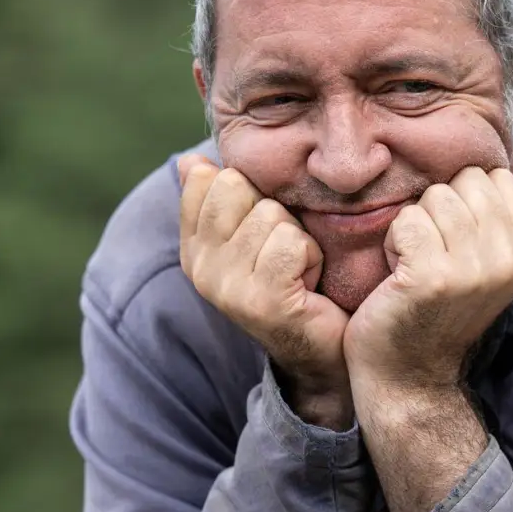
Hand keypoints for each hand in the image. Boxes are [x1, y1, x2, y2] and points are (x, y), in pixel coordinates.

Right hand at [178, 154, 352, 428]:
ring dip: (298, 238)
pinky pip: (290, 242)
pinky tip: (309, 282)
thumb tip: (191, 161)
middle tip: (284, 252)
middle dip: (274, 211)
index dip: (250, 193)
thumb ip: (220, 198)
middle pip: (235, 186)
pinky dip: (311, 256)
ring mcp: (226, 287)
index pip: (208, 180)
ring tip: (298, 271)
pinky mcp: (261, 300)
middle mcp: (201, 269)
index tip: (262, 232)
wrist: (322, 350)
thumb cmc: (293, 282)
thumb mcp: (252, 236)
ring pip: (270, 214)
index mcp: (194, 249)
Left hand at [344, 167, 512, 395]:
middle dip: (438, 210)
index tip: (454, 244)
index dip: (464, 201)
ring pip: (434, 197)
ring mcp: (474, 268)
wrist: (408, 377)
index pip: (495, 178)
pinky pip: (407, 220)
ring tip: (415, 266)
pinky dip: (393, 243)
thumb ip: (497, 221)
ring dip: (414, 228)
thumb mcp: (485, 266)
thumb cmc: (436, 312)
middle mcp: (510, 258)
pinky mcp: (435, 276)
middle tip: (431, 255)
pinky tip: (398, 275)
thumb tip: (499, 175)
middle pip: (465, 180)